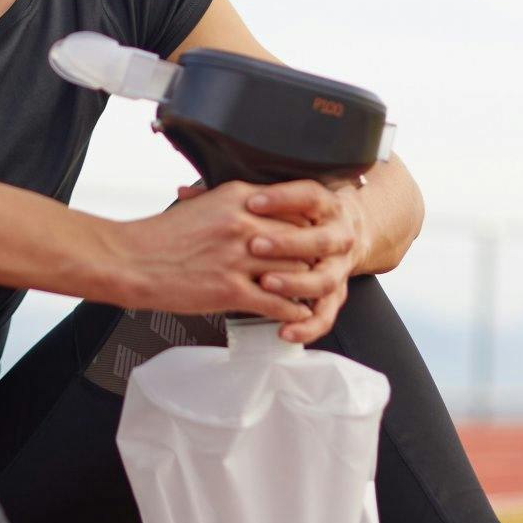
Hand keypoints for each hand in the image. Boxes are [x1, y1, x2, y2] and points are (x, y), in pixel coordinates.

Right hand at [120, 177, 361, 341]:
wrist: (133, 261)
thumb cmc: (163, 236)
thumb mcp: (204, 205)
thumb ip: (236, 205)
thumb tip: (260, 210)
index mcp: (238, 198)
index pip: (293, 206)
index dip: (309, 224)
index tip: (315, 235)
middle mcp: (244, 224)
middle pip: (299, 238)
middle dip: (313, 255)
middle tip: (322, 266)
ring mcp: (239, 258)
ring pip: (294, 272)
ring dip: (306, 286)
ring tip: (314, 293)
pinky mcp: (231, 290)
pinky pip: (277, 303)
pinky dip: (291, 311)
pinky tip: (295, 314)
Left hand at [238, 177, 369, 344]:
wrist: (338, 235)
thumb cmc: (295, 219)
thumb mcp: (276, 203)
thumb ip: (237, 198)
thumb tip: (184, 193)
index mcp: (323, 206)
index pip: (308, 196)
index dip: (282, 199)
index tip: (252, 203)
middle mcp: (337, 236)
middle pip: (319, 239)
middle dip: (286, 243)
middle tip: (254, 245)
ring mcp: (337, 268)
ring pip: (322, 280)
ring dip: (294, 283)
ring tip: (265, 283)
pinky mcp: (335, 297)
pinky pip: (325, 316)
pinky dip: (306, 325)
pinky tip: (284, 329)